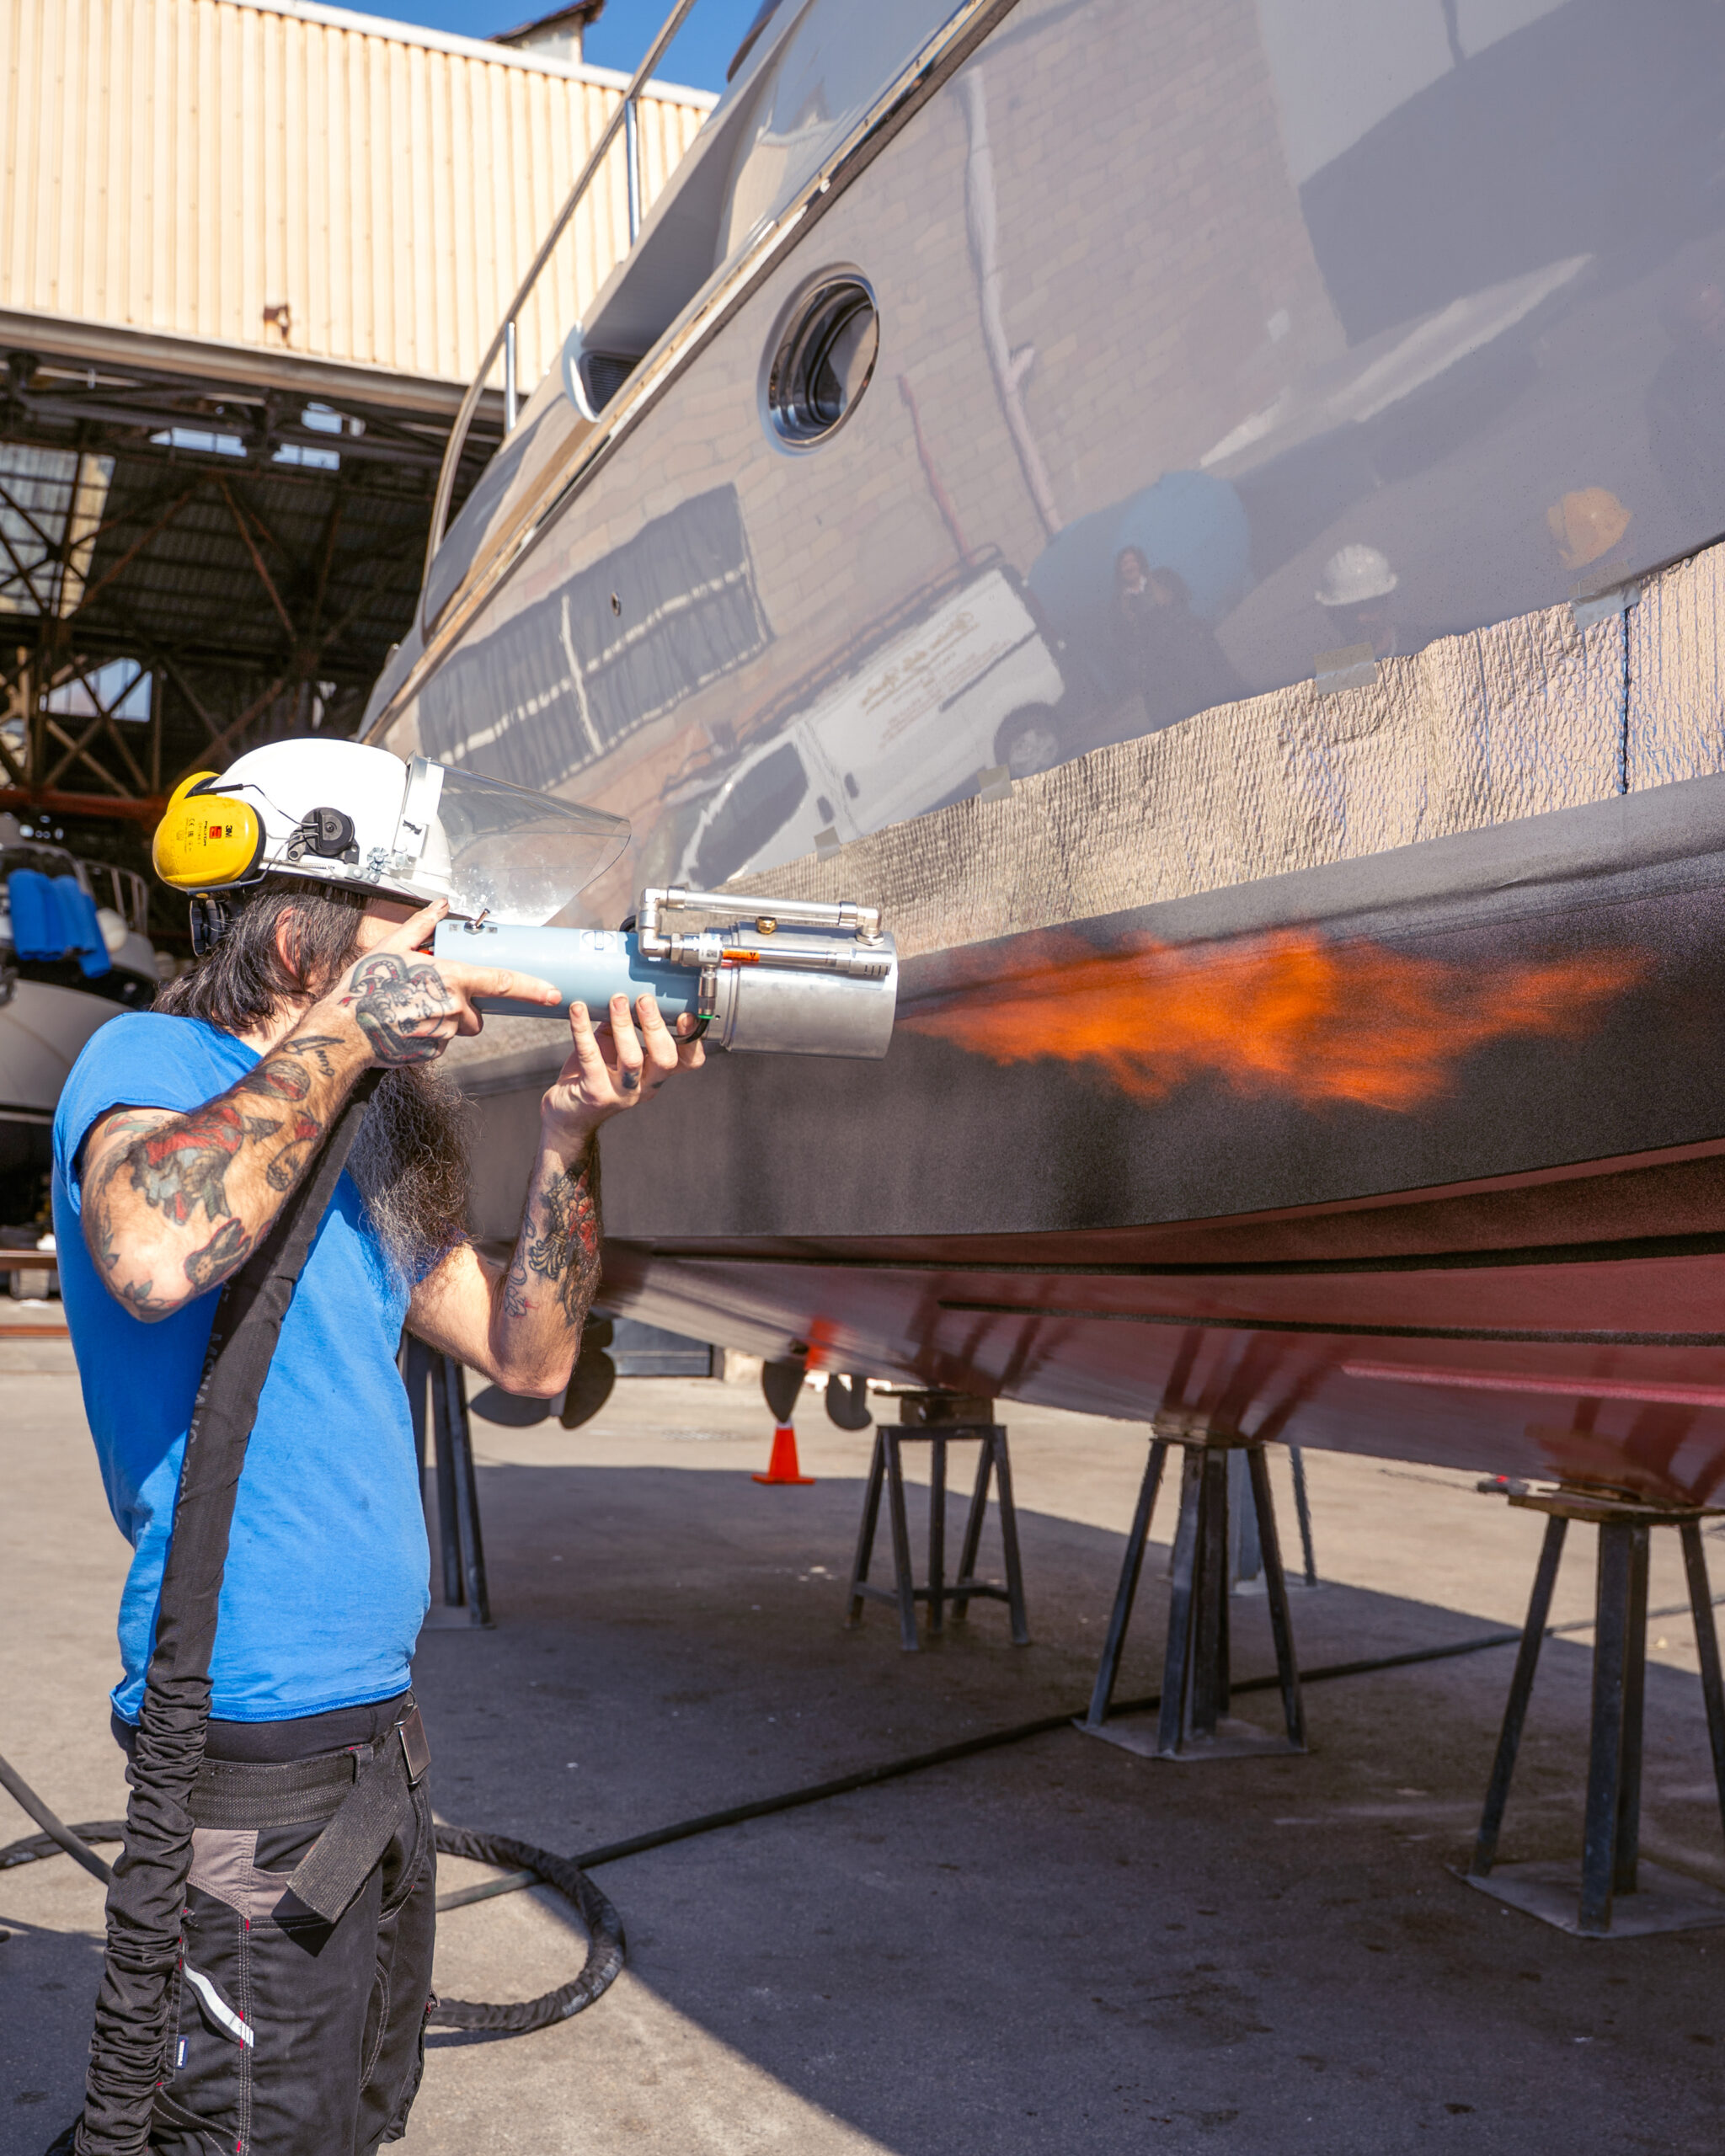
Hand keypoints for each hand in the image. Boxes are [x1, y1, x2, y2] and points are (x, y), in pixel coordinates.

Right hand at [325, 901, 561, 1066]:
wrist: (345, 1030)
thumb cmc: (367, 986)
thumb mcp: (394, 946)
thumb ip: (424, 925)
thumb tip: (441, 906)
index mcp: (453, 978)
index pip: (503, 982)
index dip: (532, 987)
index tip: (553, 993)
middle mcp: (455, 1008)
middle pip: (478, 1011)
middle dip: (464, 1004)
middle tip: (431, 994)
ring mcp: (445, 1033)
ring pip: (459, 1026)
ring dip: (445, 1017)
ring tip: (412, 1008)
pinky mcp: (434, 1052)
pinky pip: (441, 1040)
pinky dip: (429, 1032)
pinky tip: (406, 1024)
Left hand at [542, 993, 704, 1141]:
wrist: (568, 1114)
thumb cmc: (594, 1075)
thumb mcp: (616, 1049)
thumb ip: (626, 1025)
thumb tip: (628, 987)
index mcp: (657, 1073)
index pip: (690, 1061)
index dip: (692, 1039)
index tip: (685, 1013)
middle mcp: (645, 1086)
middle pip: (665, 1058)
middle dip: (655, 1025)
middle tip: (643, 999)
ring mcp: (621, 1093)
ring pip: (632, 1059)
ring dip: (624, 1025)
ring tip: (616, 1000)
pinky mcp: (594, 1093)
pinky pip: (591, 1058)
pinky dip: (583, 1030)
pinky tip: (578, 1009)